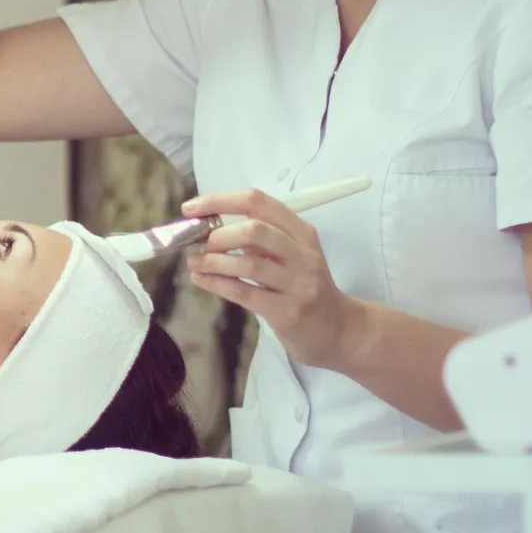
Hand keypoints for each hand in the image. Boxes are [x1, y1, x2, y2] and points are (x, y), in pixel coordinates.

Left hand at [182, 188, 357, 368]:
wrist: (340, 331)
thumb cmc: (305, 288)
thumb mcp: (291, 255)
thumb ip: (260, 240)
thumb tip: (209, 227)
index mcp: (301, 232)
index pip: (258, 202)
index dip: (220, 201)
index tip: (191, 208)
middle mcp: (303, 254)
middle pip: (254, 229)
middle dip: (217, 235)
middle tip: (198, 245)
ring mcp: (298, 283)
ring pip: (248, 263)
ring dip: (212, 261)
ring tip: (194, 263)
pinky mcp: (288, 312)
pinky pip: (245, 292)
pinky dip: (216, 283)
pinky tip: (201, 279)